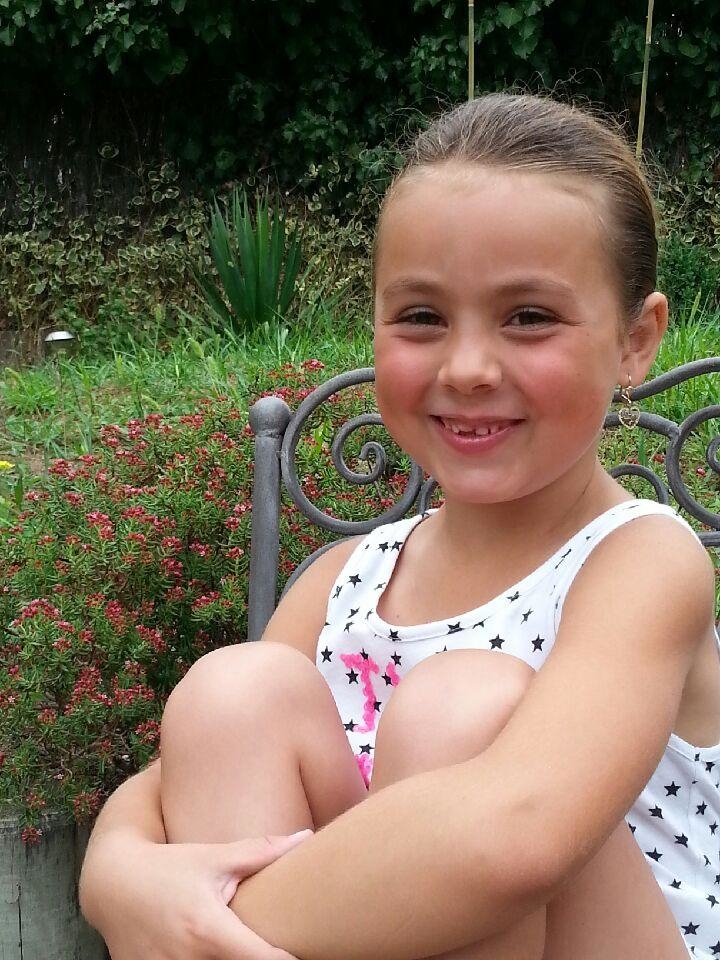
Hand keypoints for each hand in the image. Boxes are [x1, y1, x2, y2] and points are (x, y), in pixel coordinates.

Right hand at [80, 830, 311, 959]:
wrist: (112, 884)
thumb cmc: (170, 866)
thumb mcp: (214, 857)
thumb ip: (261, 852)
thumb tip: (306, 837)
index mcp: (209, 932)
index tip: (304, 950)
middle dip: (257, 959)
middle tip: (272, 946)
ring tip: (244, 947)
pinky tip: (212, 953)